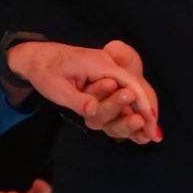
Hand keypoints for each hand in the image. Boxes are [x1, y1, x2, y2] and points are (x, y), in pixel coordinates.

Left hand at [10, 40, 159, 143]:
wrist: (38, 56)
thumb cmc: (46, 71)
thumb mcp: (56, 88)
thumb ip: (77, 100)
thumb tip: (93, 112)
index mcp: (99, 65)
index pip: (129, 84)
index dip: (142, 104)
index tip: (150, 124)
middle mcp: (108, 66)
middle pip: (136, 87)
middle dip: (148, 111)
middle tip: (154, 136)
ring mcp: (108, 71)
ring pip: (133, 90)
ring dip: (143, 110)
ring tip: (150, 134)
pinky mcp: (106, 77)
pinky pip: (125, 90)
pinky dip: (133, 106)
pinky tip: (138, 122)